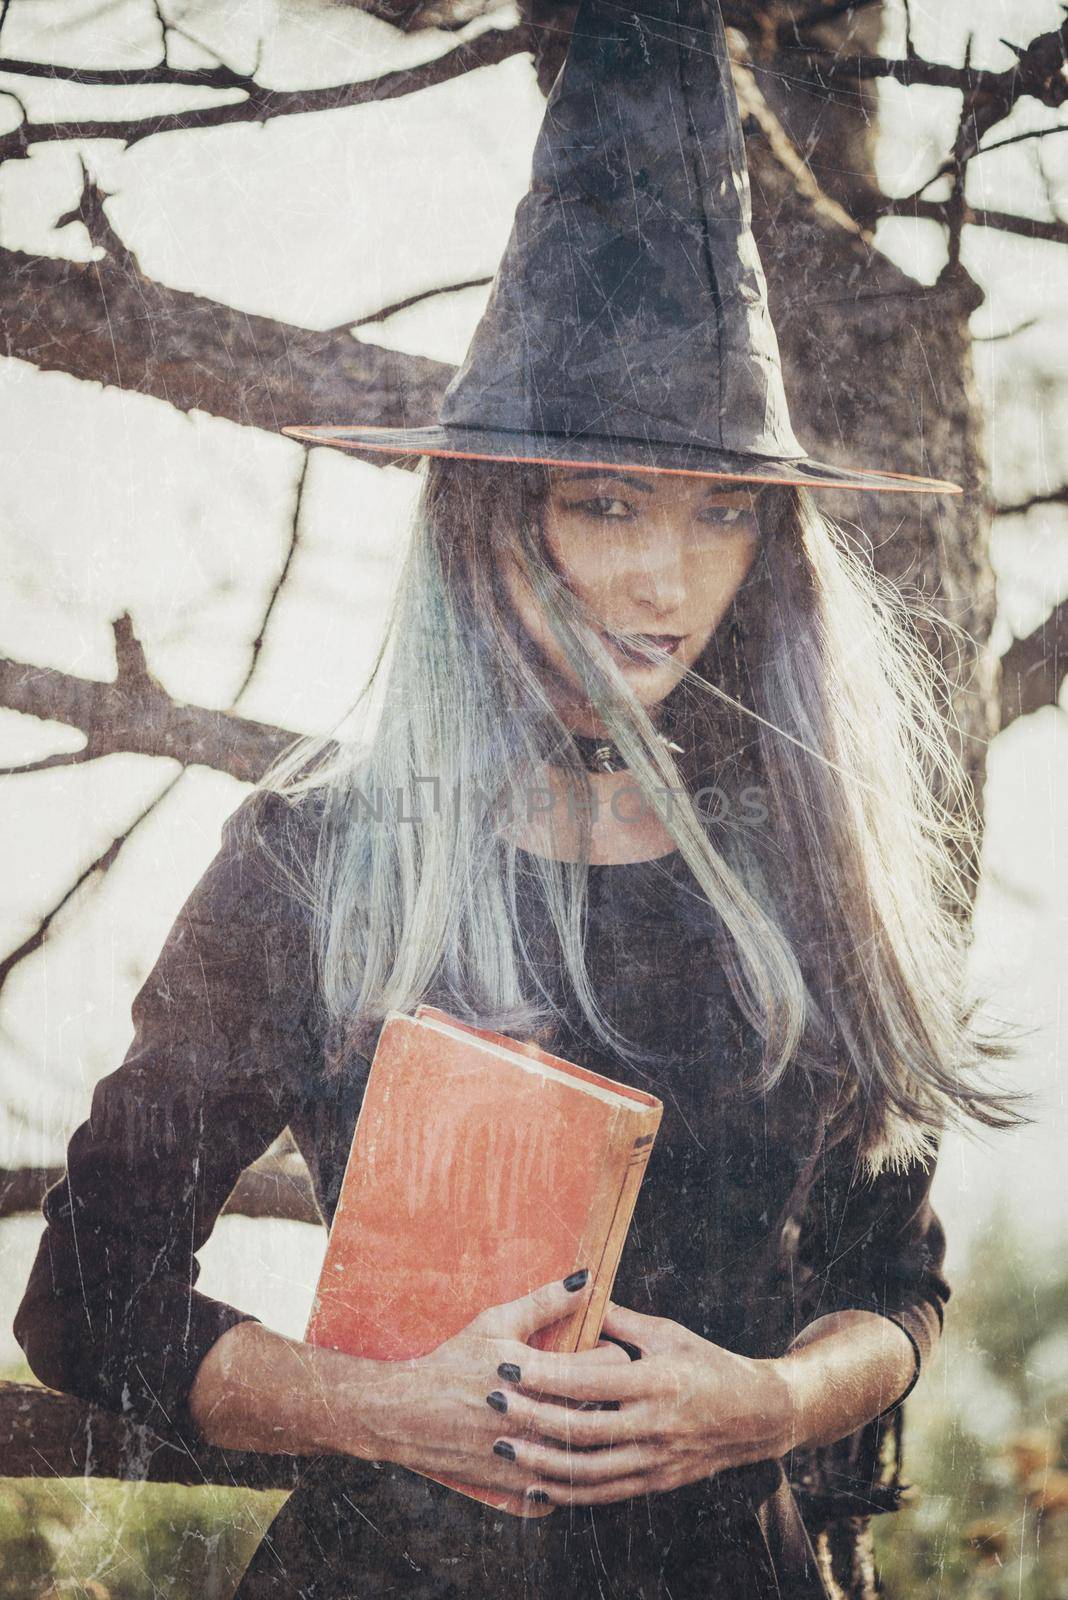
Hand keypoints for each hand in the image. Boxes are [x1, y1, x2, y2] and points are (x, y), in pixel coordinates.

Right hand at [355, 1270, 631, 1493]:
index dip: (612, 1355)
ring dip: (591, 1431)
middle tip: (602, 1381)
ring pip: (586, 1451)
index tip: (604, 1351)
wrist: (406, 1414)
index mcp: (534, 1375)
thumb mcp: (495, 1323)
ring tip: (583, 1411)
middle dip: (608, 1393)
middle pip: (602, 1409)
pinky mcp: (514, 1485)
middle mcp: (534, 1419)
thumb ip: (545, 1302)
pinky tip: (560, 1450)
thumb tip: (586, 1279)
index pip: (606, 1367)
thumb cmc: (453, 1361)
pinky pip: (560, 1486)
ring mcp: (526, 1457)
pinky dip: (566, 1470)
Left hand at [489, 1300, 794, 1506]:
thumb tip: (579, 1296)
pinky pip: (604, 1493)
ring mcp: (656, 1460)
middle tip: (492, 1402)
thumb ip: (621, 1321)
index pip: (588, 1380)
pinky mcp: (656, 1482)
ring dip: (540, 1461)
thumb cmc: (709, 1364)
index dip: (544, 1375)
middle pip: (580, 1428)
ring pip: (587, 1470)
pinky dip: (567, 1493)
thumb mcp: (669, 1333)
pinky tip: (536, 1485)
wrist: (757, 1416)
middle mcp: (655, 1425)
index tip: (508, 1365)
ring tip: (503, 1447)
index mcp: (658, 1381)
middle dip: (531, 1416)